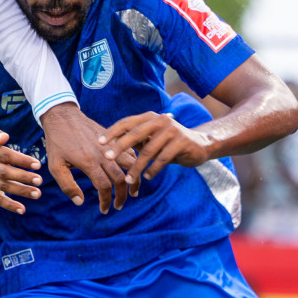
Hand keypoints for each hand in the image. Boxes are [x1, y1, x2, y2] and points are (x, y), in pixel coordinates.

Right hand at [0, 119, 42, 214]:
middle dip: (23, 178)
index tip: (37, 164)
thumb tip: (5, 138)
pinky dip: (7, 204)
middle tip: (39, 180)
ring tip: (36, 194)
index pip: (5, 156)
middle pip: (4, 173)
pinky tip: (21, 209)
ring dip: (19, 191)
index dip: (21, 161)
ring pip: (1, 187)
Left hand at [40, 103, 129, 212]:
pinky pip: (129, 151)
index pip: (104, 187)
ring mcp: (109, 145)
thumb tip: (80, 202)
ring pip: (130, 164)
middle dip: (122, 195)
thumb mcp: (55, 166)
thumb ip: (67, 185)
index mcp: (88, 163)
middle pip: (121, 179)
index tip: (104, 209)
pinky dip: (133, 163)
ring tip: (132, 191)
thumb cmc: (57, 143)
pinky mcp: (112, 138)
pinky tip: (131, 172)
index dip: (106, 201)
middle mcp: (102, 154)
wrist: (63, 117)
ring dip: (133, 179)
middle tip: (119, 206)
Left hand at [99, 111, 213, 193]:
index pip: (126, 123)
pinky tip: (148, 177)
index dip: (112, 132)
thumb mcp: (150, 139)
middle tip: (106, 158)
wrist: (199, 145)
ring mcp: (172, 130)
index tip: (98, 142)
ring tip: (129, 179)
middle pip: (135, 134)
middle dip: (119, 147)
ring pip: (148, 151)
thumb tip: (107, 147)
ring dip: (137, 167)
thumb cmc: (168, 143)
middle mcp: (160, 120)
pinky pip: (163, 159)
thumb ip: (134, 140)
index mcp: (149, 117)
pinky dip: (153, 170)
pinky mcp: (182, 142)